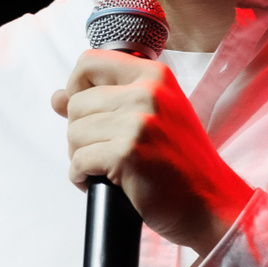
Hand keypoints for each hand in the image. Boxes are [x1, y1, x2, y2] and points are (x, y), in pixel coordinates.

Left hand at [51, 49, 253, 252]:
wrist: (210, 204)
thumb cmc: (179, 162)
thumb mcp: (150, 117)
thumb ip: (104, 100)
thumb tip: (57, 97)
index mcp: (154, 75)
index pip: (89, 62)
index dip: (77, 87)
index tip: (86, 111)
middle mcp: (147, 91)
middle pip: (76, 104)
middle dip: (81, 133)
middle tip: (106, 152)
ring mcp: (138, 122)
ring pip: (74, 134)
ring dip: (82, 157)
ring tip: (110, 168)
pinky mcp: (127, 153)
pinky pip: (78, 161)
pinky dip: (82, 176)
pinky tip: (105, 182)